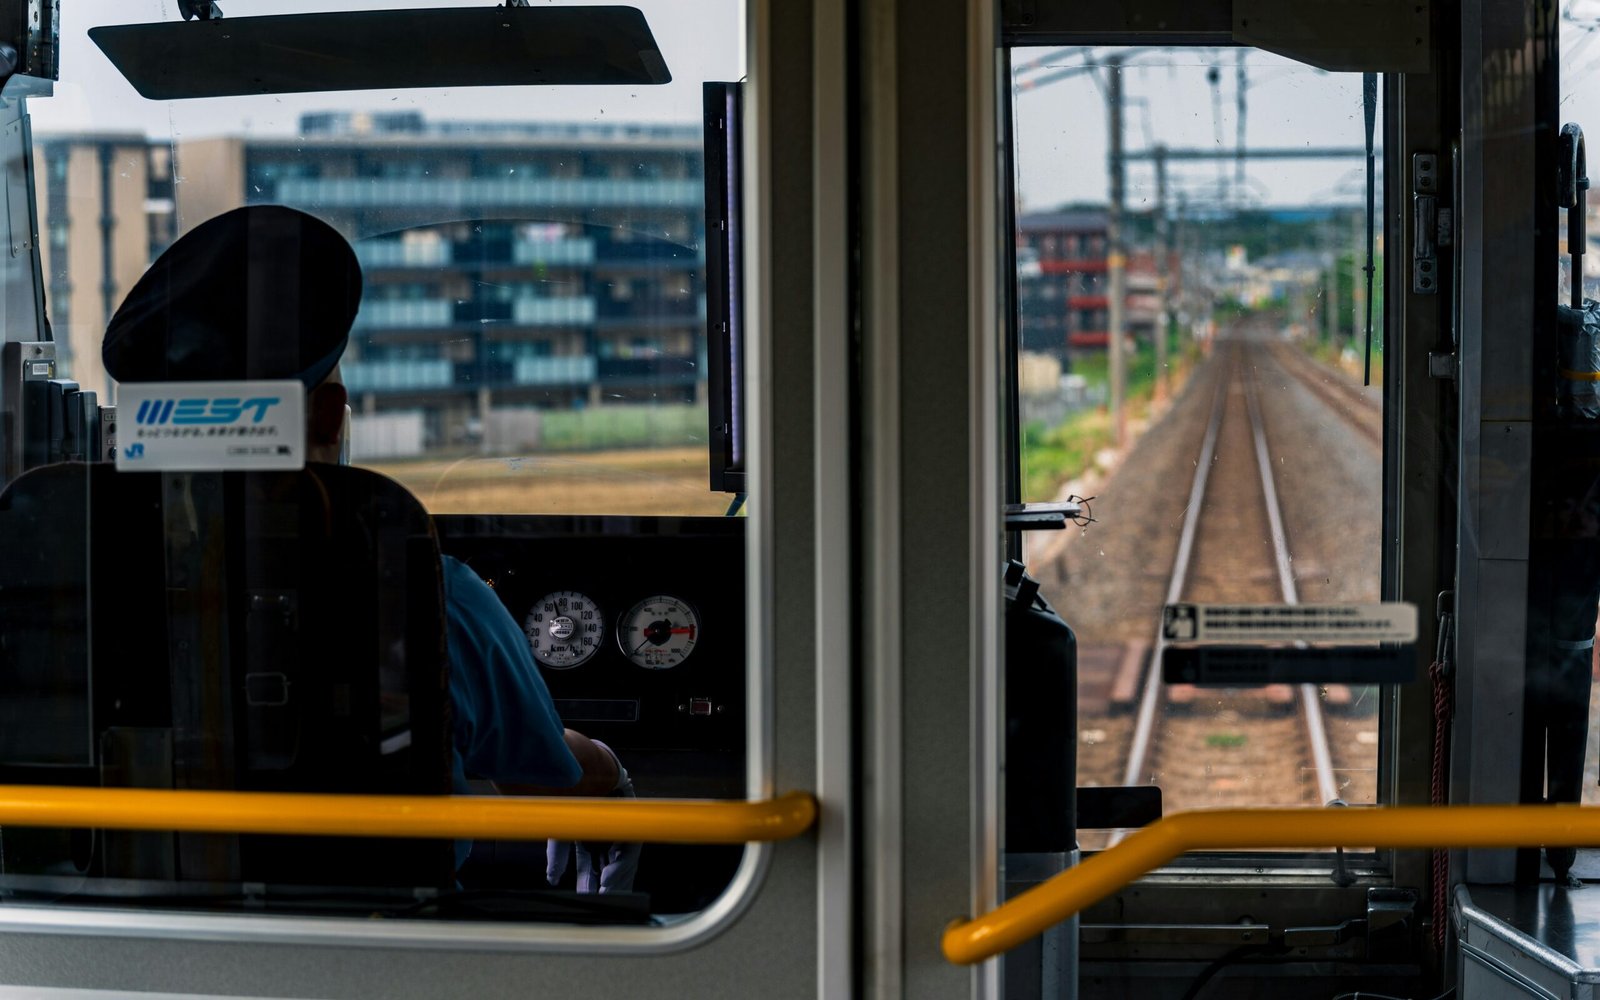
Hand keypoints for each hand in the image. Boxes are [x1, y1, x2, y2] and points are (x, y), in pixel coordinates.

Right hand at [546, 743, 640, 893]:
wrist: (580, 770)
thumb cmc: (569, 795)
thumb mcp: (559, 831)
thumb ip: (557, 857)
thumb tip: (552, 880)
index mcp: (590, 840)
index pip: (593, 868)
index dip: (591, 884)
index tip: (589, 899)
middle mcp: (606, 837)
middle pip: (609, 870)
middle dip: (605, 888)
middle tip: (602, 905)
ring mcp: (619, 832)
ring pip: (620, 865)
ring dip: (613, 883)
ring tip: (605, 898)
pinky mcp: (629, 825)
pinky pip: (628, 852)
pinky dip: (619, 868)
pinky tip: (609, 881)